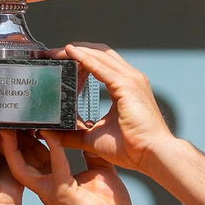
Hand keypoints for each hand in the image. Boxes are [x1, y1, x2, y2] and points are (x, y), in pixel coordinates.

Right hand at [1, 129, 135, 204]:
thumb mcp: (99, 172)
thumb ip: (90, 154)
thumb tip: (90, 135)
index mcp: (52, 182)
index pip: (31, 156)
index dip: (22, 138)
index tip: (21, 119)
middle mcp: (45, 186)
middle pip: (18, 159)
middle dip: (6, 140)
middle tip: (3, 118)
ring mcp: (51, 190)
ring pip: (21, 165)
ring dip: (13, 145)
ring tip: (10, 124)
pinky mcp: (63, 193)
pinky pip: (55, 164)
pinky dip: (54, 146)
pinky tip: (52, 131)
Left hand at [50, 43, 174, 172]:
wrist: (152, 155)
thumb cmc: (131, 149)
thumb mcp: (95, 138)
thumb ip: (75, 133)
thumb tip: (53, 134)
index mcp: (127, 87)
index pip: (102, 63)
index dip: (82, 57)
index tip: (60, 59)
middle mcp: (131, 78)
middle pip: (100, 53)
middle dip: (76, 49)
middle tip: (52, 53)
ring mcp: (132, 79)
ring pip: (100, 55)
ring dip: (77, 51)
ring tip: (56, 52)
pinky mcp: (128, 86)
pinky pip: (102, 67)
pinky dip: (85, 58)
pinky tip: (70, 53)